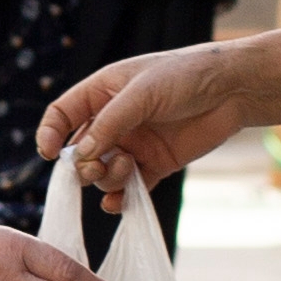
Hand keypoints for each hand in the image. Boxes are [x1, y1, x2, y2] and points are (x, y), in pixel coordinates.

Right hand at [41, 32, 280, 211]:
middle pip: (80, 151)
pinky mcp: (155, 164)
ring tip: (127, 168)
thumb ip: (109, 124)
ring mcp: (134, 144)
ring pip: (103, 172)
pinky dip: (120, 199)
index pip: (63, 115)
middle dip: (83, 165)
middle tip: (97, 167)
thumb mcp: (142, 93)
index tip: (48, 154)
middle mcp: (114, 121)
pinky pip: (129, 188)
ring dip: (107, 177)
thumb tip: (80, 156)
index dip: (50, 134)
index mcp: (102, 93)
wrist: (232, 90)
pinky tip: (119, 204)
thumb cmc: (186, 75)